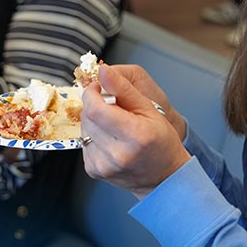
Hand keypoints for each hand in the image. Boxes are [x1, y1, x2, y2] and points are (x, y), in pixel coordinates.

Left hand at [81, 65, 190, 198]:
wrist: (163, 176)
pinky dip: (93, 136)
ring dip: (93, 121)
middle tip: (112, 107)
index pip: (95, 108)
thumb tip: (103, 71)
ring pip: (83, 129)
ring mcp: (103, 165)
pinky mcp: (94, 170)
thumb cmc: (161, 142)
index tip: (100, 88)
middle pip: (87, 117)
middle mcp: (117, 154)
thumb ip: (123, 88)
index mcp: (134, 135)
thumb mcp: (149, 109)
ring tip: (113, 125)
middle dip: (94, 105)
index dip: (93, 93)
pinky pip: (84, 143)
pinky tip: (109, 138)